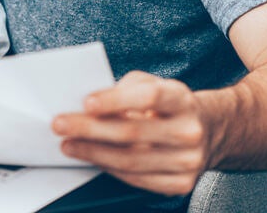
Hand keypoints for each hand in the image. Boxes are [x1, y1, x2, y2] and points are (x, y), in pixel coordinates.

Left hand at [52, 71, 209, 196]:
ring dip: (93, 153)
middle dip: (89, 129)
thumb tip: (87, 105)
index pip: (148, 97)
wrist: (207, 130)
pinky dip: (110, 169)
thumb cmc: (166, 104)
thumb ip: (123, 89)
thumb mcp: (151, 83)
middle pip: (133, 132)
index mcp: (181, 100)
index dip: (115, 100)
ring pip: (131, 160)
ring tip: (68, 145)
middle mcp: (189, 131)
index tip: (85, 102)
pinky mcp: (181, 183)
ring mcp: (188, 161)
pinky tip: (92, 158)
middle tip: (60, 125)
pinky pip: (137, 179)